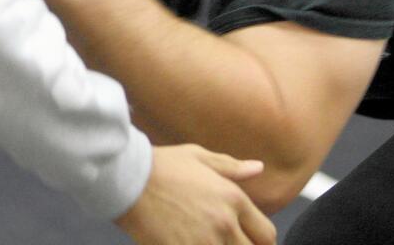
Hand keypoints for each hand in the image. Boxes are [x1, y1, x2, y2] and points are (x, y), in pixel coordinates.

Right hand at [116, 144, 276, 243]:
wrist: (127, 179)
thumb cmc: (161, 165)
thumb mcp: (198, 156)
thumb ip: (231, 167)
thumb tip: (258, 168)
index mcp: (233, 199)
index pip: (266, 235)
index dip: (262, 242)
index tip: (250, 241)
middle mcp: (224, 224)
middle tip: (226, 241)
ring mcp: (203, 243)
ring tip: (206, 241)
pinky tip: (187, 243)